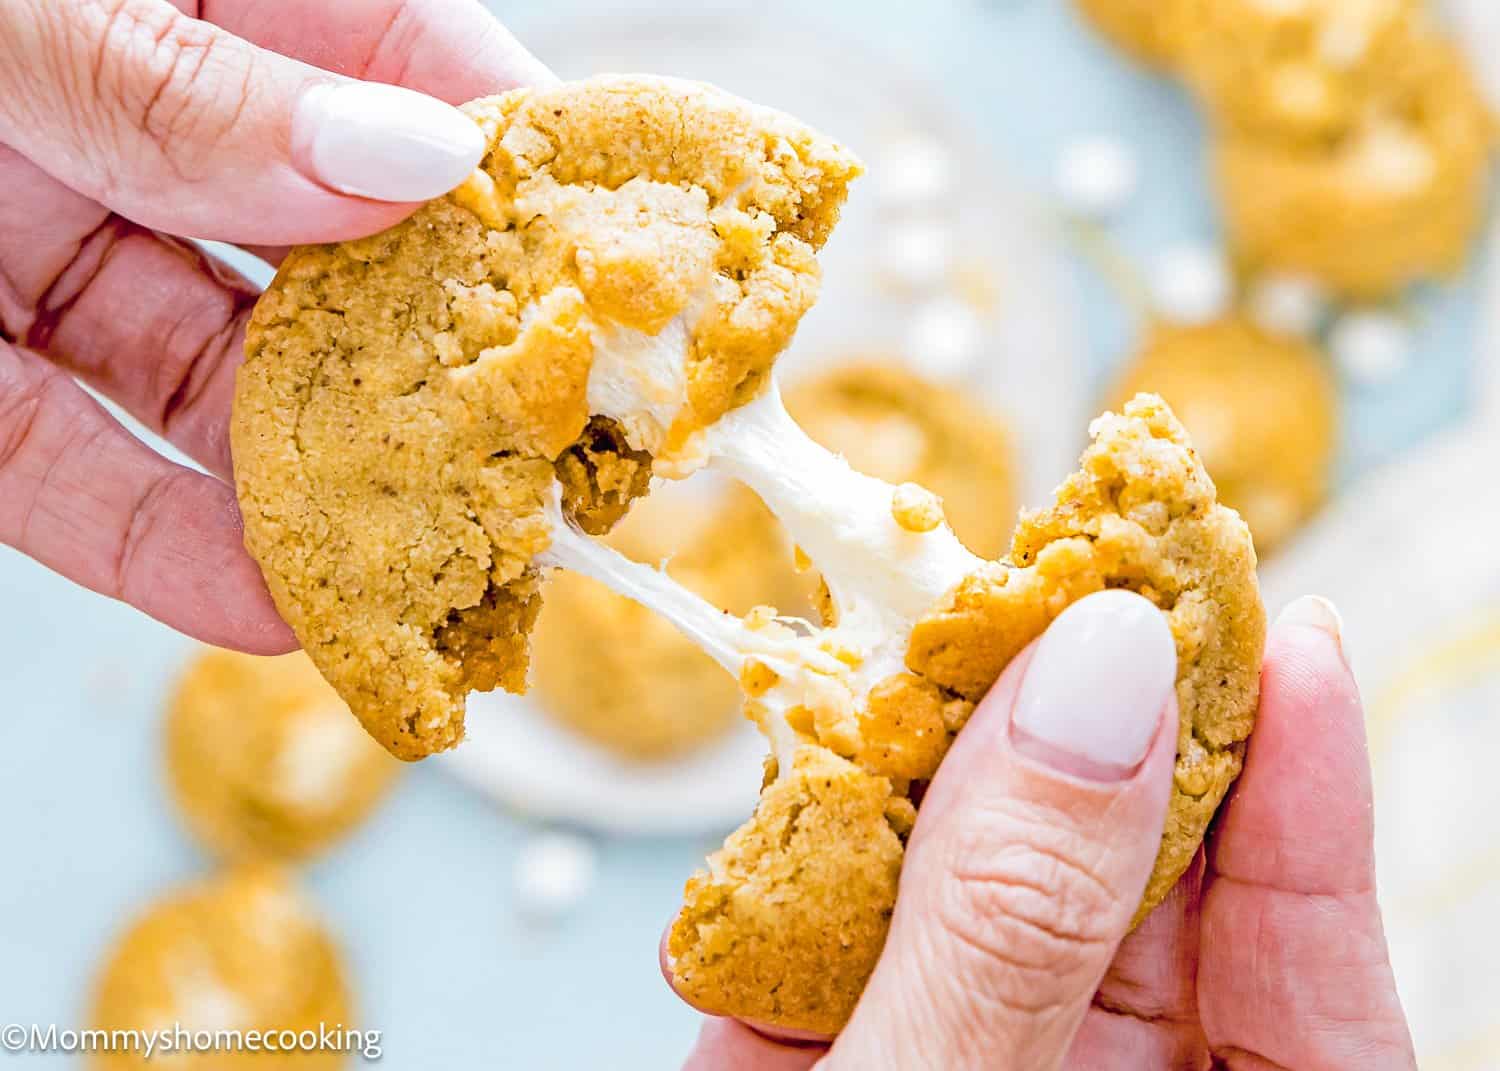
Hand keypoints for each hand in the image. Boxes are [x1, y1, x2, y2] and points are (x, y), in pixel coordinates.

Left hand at [0, 0, 549, 650]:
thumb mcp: (26, 18)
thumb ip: (200, 96)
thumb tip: (418, 161)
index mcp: (181, 3)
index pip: (391, 68)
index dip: (505, 161)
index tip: (602, 254)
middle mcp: (134, 140)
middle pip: (332, 259)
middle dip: (438, 357)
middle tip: (544, 449)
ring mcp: (52, 261)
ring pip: (222, 391)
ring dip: (325, 488)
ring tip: (430, 561)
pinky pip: (83, 476)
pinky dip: (169, 550)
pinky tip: (270, 609)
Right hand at [676, 593, 1416, 1069]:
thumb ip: (1013, 931)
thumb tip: (1098, 681)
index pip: (1306, 981)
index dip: (1306, 801)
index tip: (1279, 636)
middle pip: (1136, 901)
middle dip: (1104, 736)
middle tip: (1085, 582)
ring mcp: (960, 1066)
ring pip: (982, 888)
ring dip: (948, 763)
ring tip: (948, 636)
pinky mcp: (829, 1059)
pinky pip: (847, 925)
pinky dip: (824, 836)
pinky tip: (819, 748)